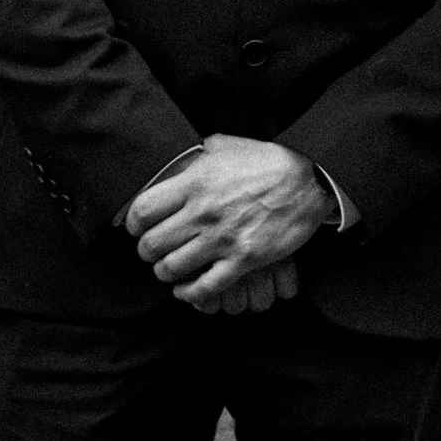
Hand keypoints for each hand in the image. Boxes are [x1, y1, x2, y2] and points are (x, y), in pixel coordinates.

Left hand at [124, 137, 336, 311]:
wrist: (308, 179)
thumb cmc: (267, 160)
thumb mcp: (226, 145)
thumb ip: (197, 155)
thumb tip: (179, 159)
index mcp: (195, 183)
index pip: (142, 211)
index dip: (133, 224)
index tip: (137, 228)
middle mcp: (203, 212)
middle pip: (152, 244)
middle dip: (147, 252)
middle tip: (152, 251)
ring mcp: (223, 239)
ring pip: (172, 269)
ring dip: (165, 273)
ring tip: (168, 269)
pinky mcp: (243, 260)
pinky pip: (205, 288)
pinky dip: (190, 294)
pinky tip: (187, 290)